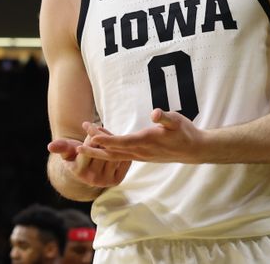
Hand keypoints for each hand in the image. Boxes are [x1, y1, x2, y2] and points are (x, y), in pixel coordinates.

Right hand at [47, 131, 130, 187]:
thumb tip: (50, 146)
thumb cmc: (75, 154)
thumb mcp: (67, 150)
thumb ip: (61, 147)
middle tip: (99, 128)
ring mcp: (105, 182)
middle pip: (103, 150)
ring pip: (114, 154)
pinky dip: (120, 151)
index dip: (91, 135)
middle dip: (102, 137)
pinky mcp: (116, 181)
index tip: (89, 127)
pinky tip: (115, 146)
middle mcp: (92, 179)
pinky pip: (123, 160)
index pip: (89, 147)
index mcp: (79, 171)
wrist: (86, 169)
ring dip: (112, 142)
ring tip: (106, 136)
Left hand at [77, 109, 206, 163]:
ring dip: (99, 149)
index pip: (120, 142)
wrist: (193, 150)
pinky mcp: (142, 155)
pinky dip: (110, 148)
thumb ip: (165, 117)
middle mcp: (140, 152)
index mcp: (146, 142)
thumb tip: (155, 113)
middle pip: (112, 152)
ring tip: (85, 139)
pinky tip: (105, 140)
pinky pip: (121, 154)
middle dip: (94, 147)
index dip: (105, 140)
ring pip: (115, 154)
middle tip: (76, 144)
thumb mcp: (177, 121)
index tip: (90, 136)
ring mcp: (141, 155)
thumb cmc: (185, 133)